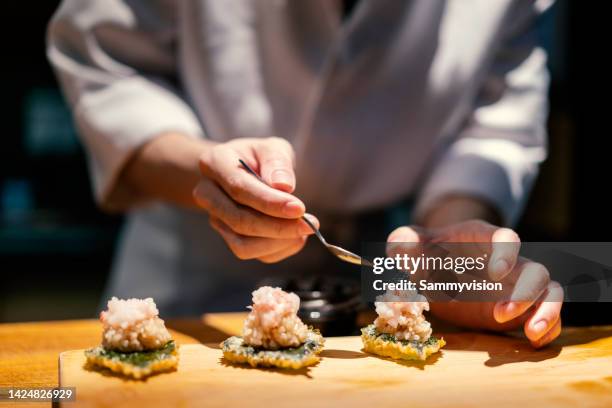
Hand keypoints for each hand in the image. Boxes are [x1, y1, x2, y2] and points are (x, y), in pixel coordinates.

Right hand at [193, 137, 318, 262]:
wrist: (245, 170)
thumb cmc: (261, 158)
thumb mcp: (273, 148)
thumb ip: (277, 162)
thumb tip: (283, 187)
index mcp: (215, 163)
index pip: (239, 188)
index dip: (270, 202)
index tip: (299, 209)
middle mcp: (207, 193)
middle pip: (239, 220)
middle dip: (278, 227)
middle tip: (310, 224)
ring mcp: (215, 218)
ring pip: (242, 244)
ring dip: (277, 242)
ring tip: (303, 230)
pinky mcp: (227, 235)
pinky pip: (250, 253)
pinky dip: (277, 249)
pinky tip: (294, 236)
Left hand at [387, 220, 562, 347]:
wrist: (435, 268)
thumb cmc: (425, 251)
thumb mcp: (409, 244)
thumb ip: (403, 243)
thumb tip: (398, 250)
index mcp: (483, 239)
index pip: (505, 237)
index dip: (506, 253)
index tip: (496, 272)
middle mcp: (508, 261)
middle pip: (535, 270)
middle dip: (525, 293)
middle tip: (500, 315)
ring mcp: (517, 285)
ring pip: (550, 292)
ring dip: (547, 312)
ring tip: (531, 335)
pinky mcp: (519, 308)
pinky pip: (547, 314)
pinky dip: (548, 327)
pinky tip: (533, 342)